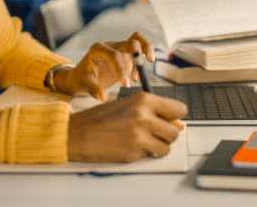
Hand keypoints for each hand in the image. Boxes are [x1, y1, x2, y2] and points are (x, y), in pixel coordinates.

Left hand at [53, 32, 154, 101]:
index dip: (121, 68)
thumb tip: (103, 97)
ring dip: (146, 48)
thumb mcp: (83, 85)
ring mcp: (119, 49)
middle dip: (138, 52)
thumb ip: (93, 90)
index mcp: (97, 50)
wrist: (81, 76)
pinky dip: (145, 53)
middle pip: (129, 41)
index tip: (126, 84)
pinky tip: (145, 69)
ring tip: (151, 61)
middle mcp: (110, 46)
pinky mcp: (125, 55)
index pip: (113, 55)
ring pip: (136, 39)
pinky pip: (138, 49)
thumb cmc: (81, 78)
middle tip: (143, 67)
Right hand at [68, 92, 186, 162]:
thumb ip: (153, 112)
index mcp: (144, 100)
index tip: (170, 120)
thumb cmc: (99, 118)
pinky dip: (143, 154)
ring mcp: (139, 136)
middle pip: (174, 131)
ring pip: (166, 147)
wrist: (77, 133)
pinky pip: (150, 156)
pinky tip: (129, 146)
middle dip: (166, 135)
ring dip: (157, 147)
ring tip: (141, 140)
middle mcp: (144, 116)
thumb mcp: (127, 105)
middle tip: (152, 133)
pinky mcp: (133, 153)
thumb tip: (178, 124)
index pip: (179, 109)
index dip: (175, 116)